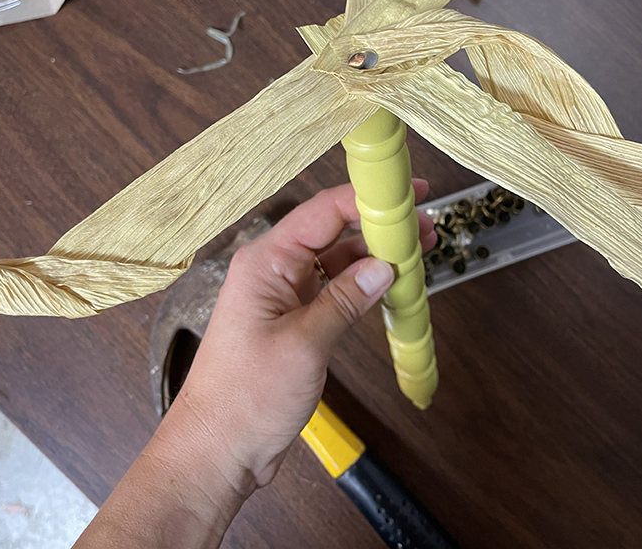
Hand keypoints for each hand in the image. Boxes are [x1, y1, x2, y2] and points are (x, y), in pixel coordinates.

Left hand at [175, 180, 436, 488]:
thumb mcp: (304, 343)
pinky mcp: (295, 321)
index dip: (366, 198)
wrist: (219, 449)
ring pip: (337, 261)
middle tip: (422, 223)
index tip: (405, 192)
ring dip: (375, 256)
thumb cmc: (244, 398)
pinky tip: (391, 284)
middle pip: (332, 231)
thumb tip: (384, 267)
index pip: (322, 212)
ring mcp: (284, 297)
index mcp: (265, 263)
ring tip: (417, 251)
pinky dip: (364, 285)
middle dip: (378, 225)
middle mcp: (274, 272)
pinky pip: (334, 290)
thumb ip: (346, 300)